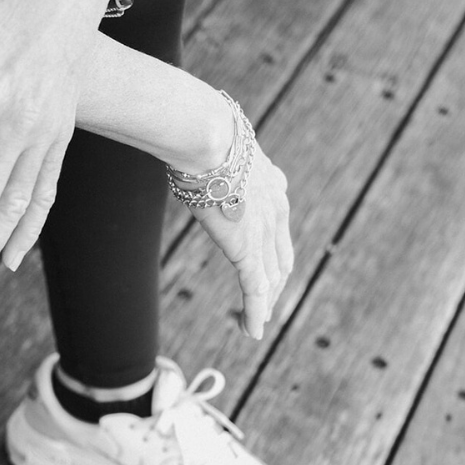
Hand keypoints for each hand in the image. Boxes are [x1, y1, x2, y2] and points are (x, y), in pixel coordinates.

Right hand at [188, 142, 292, 339]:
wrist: (208, 138)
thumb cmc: (201, 134)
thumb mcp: (212, 148)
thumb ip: (208, 160)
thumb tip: (183, 148)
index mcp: (272, 185)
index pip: (278, 229)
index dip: (273, 252)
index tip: (265, 267)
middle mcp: (275, 211)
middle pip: (281, 260)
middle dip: (274, 286)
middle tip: (264, 305)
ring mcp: (263, 233)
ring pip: (272, 279)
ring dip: (264, 305)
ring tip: (254, 325)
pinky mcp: (248, 250)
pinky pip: (256, 291)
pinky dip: (255, 314)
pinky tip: (251, 331)